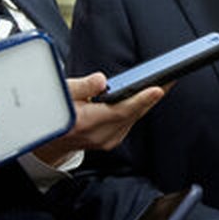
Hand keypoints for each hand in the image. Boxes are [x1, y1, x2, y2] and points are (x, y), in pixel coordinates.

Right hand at [33, 73, 164, 165]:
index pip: (120, 110)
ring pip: (134, 118)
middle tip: (170, 78)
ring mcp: (105, 141)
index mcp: (85, 122)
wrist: (48, 141)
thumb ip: (81, 87)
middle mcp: (98, 135)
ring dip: (148, 102)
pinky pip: (130, 123)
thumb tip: (101, 80)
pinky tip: (146, 96)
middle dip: (152, 96)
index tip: (158, 89)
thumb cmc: (53, 114)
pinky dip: (139, 109)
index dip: (141, 100)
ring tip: (164, 82)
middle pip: (133, 114)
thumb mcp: (60, 94)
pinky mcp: (110, 141)